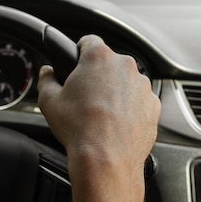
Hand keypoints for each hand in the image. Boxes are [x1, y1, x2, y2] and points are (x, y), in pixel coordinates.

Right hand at [37, 34, 159, 170]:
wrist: (106, 160)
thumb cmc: (80, 130)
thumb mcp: (49, 102)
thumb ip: (46, 79)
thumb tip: (47, 73)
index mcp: (99, 57)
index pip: (88, 41)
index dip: (79, 51)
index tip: (76, 61)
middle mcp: (125, 66)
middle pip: (108, 62)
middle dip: (97, 75)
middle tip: (83, 95)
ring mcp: (142, 86)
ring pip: (125, 81)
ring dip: (115, 91)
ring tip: (100, 113)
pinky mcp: (154, 106)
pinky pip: (139, 100)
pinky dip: (130, 107)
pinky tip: (115, 123)